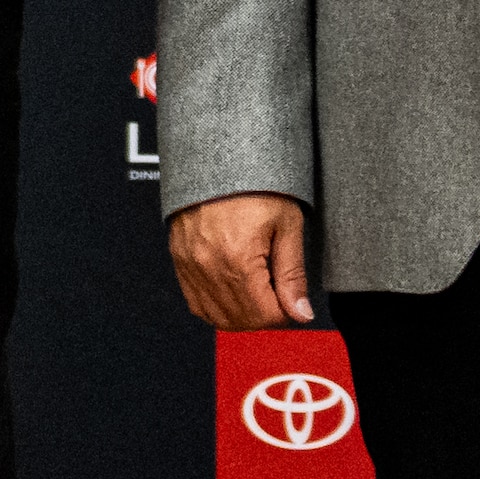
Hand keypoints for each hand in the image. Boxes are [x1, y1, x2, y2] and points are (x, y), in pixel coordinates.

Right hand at [168, 193, 316, 327]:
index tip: (292, 299)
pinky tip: (233, 292)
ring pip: (216, 316)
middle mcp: (208, 266)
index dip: (286, 313)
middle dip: (265, 316)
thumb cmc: (255, 185)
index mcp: (238, 258)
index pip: (265, 315)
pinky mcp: (179, 260)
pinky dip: (216, 307)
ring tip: (257, 293)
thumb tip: (301, 313)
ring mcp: (189, 264)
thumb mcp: (287, 225)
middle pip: (240, 320)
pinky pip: (195, 303)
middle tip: (277, 294)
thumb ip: (293, 275)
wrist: (218, 158)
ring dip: (241, 315)